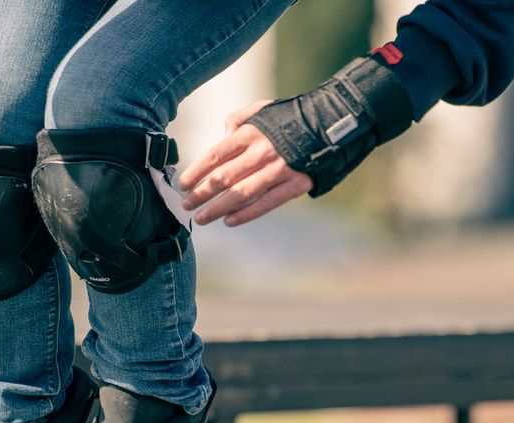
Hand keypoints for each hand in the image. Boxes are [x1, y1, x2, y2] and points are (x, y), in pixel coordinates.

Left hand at [178, 100, 312, 226]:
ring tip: (201, 218)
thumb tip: (221, 138)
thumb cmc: (289, 118)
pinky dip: (246, 214)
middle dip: (201, 194)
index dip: (196, 172)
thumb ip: (237, 121)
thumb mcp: (260, 110)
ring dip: (217, 209)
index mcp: (250, 133)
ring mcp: (278, 171)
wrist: (330, 125)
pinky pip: (266, 204)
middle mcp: (261, 153)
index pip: (214, 156)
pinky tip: (229, 221)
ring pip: (240, 194)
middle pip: (223, 178)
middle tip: (186, 205)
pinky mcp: (294, 185)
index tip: (183, 185)